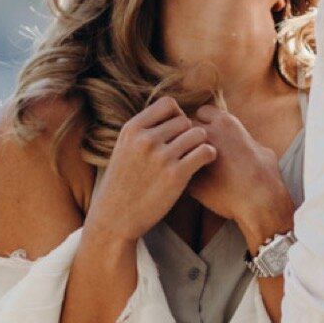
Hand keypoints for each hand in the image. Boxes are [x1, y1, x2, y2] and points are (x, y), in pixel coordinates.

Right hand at [89, 96, 217, 242]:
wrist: (115, 218)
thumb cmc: (121, 185)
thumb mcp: (123, 149)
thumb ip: (143, 131)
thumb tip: (169, 113)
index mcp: (132, 129)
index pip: (167, 104)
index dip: (177, 115)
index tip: (177, 132)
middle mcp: (146, 139)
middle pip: (185, 120)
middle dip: (188, 134)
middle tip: (187, 150)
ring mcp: (161, 156)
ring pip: (198, 134)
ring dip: (200, 144)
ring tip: (196, 156)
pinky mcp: (176, 175)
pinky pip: (205, 152)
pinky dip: (209, 156)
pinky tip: (204, 164)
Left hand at [186, 106, 293, 245]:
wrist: (262, 201)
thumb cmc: (266, 175)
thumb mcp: (262, 149)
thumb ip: (247, 142)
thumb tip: (246, 143)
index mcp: (226, 123)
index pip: (202, 113)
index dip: (202, 123)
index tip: (206, 135)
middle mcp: (208, 135)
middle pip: (184, 127)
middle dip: (185, 137)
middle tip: (190, 150)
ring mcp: (195, 156)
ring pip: (176, 148)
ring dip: (179, 155)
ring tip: (186, 165)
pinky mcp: (189, 179)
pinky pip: (177, 173)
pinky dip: (180, 176)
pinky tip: (188, 183)